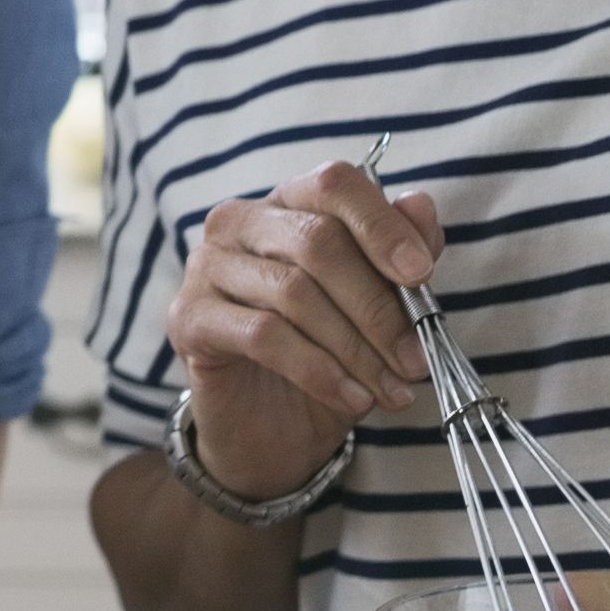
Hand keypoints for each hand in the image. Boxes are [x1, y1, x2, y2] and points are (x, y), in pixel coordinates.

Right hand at [164, 162, 443, 493]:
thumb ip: (401, 254)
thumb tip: (419, 206)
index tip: (422, 273)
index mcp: (288, 201)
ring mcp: (206, 265)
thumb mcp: (377, 305)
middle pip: (318, 242)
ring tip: (392, 388)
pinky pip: (264, 336)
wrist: (270, 426)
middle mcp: (240, 221)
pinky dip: (319, 371)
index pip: (334, 184)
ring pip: (294, 293)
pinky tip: (352, 399)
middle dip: (378, 307)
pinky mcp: (188, 318)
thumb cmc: (326, 350)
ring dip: (356, 349)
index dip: (381, 225)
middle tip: (416, 359)